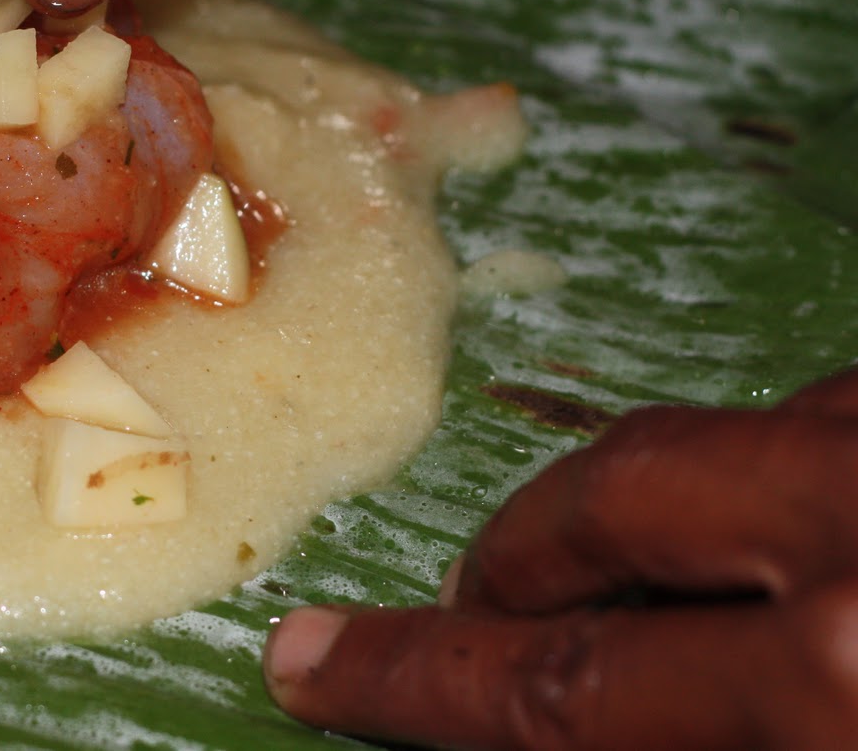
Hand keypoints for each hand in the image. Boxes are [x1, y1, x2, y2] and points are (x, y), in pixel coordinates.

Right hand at [262, 368, 857, 749]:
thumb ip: (676, 738)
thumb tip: (562, 716)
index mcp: (840, 683)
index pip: (562, 680)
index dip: (418, 679)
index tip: (320, 663)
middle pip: (618, 496)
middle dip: (525, 554)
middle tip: (486, 606)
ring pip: (745, 426)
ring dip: (680, 503)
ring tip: (662, 579)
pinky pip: (845, 407)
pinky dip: (801, 465)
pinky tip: (807, 526)